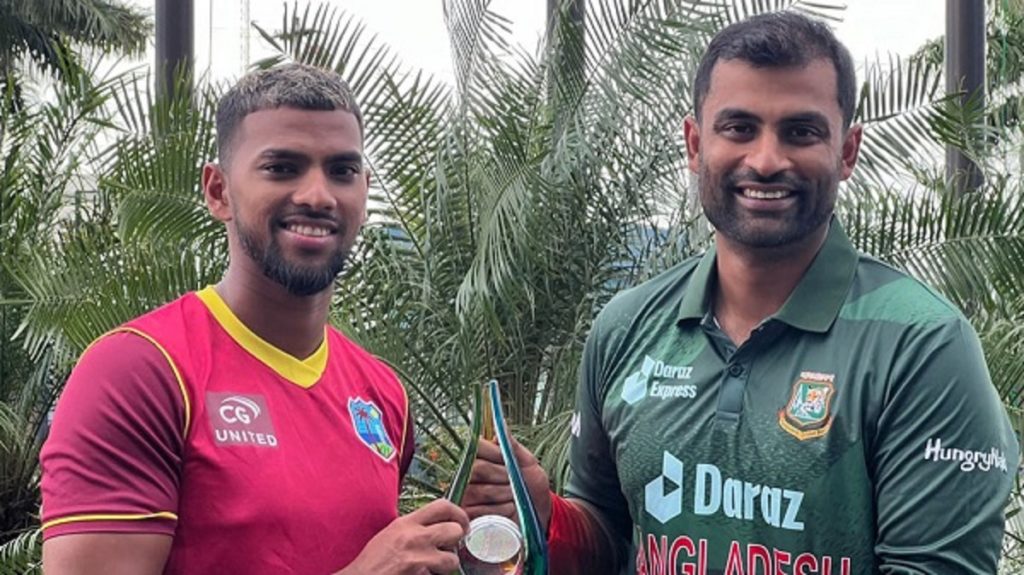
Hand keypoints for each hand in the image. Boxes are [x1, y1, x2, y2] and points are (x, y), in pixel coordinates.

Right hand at [340, 499, 468, 574]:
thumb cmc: (373, 562)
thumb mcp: (391, 534)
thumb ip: (414, 528)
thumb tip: (438, 525)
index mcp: (406, 523)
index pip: (442, 506)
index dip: (459, 514)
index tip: (463, 524)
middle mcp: (414, 538)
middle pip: (454, 531)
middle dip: (455, 542)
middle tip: (449, 548)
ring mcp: (418, 560)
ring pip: (452, 560)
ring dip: (446, 566)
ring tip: (434, 568)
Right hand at [461, 437, 551, 530]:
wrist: (538, 514)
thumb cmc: (531, 486)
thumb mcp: (528, 463)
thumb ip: (512, 445)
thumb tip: (500, 423)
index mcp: (481, 457)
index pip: (476, 446)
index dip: (496, 454)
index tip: (510, 462)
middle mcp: (468, 474)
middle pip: (478, 469)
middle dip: (504, 476)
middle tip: (516, 482)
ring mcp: (466, 495)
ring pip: (480, 491)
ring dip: (505, 494)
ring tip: (514, 497)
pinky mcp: (469, 516)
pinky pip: (480, 511)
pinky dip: (500, 511)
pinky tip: (508, 510)